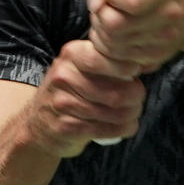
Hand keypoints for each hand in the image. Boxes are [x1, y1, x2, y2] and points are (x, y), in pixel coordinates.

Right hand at [24, 40, 145, 157]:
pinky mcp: (65, 126)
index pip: (103, 57)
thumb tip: (144, 60)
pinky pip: (105, 129)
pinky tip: (127, 126)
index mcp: (71, 55)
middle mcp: (64, 76)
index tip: (135, 72)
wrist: (38, 121)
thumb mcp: (81, 66)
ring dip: (132, 115)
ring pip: (113, 112)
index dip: (125, 67)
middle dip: (136, 98)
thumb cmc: (71, 90)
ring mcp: (63, 103)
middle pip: (115, 91)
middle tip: (138, 99)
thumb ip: (107, 60)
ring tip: (133, 114)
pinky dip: (123, 129)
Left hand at [82, 0, 183, 72]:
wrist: (181, 8)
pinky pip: (116, 55)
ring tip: (105, 16)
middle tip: (101, 5)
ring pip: (112, 42)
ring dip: (99, 28)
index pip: (130, 0)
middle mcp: (170, 15)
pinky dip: (104, 44)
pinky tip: (110, 31)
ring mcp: (164, 40)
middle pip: (115, 24)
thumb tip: (94, 0)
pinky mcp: (154, 57)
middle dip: (99, 14)